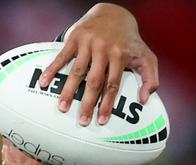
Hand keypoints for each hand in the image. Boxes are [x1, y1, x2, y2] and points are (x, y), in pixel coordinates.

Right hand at [39, 2, 158, 125]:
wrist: (114, 13)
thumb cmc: (129, 41)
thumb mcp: (147, 56)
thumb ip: (151, 78)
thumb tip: (144, 100)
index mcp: (120, 56)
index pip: (112, 85)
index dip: (107, 104)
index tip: (101, 120)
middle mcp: (104, 50)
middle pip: (94, 81)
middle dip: (87, 103)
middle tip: (82, 121)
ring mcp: (88, 43)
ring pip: (77, 70)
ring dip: (69, 90)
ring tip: (62, 107)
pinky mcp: (75, 37)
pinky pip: (62, 56)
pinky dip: (52, 69)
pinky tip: (44, 82)